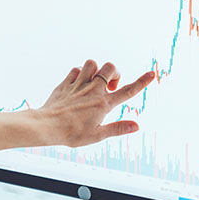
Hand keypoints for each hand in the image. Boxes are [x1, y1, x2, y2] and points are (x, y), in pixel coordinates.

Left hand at [35, 59, 155, 147]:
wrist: (46, 126)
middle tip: (110, 86)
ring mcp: (79, 85)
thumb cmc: (71, 134)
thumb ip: (117, 129)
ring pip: (92, 63)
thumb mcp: (97, 135)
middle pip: (110, 67)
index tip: (152, 74)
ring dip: (96, 70)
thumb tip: (136, 126)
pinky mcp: (66, 83)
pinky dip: (79, 73)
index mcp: (103, 104)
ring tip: (94, 82)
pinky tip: (78, 84)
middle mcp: (93, 90)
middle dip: (114, 72)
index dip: (141, 82)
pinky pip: (76, 70)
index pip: (127, 91)